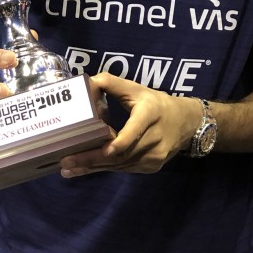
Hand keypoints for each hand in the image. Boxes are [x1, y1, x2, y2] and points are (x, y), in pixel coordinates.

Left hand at [58, 73, 199, 175]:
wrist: (186, 123)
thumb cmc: (156, 103)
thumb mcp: (137, 89)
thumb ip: (112, 83)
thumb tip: (87, 82)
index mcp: (151, 113)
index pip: (136, 130)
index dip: (121, 141)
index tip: (105, 149)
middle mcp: (155, 137)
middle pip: (122, 152)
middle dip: (92, 159)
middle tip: (66, 162)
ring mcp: (155, 155)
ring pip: (121, 164)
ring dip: (93, 168)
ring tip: (69, 169)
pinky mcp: (152, 167)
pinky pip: (124, 169)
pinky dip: (104, 169)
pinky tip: (85, 170)